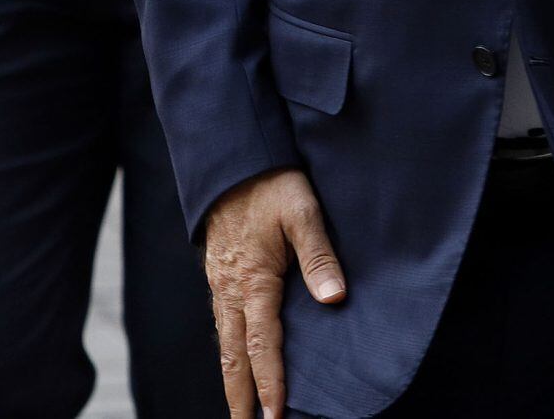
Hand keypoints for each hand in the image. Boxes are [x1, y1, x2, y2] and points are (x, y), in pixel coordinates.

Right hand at [203, 167, 347, 418]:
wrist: (232, 160)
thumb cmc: (271, 184)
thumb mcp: (302, 211)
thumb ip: (319, 255)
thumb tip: (335, 297)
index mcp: (254, 280)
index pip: (263, 344)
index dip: (270, 382)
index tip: (274, 414)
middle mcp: (232, 290)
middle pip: (234, 356)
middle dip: (241, 396)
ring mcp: (221, 284)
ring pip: (224, 343)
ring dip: (231, 379)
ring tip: (239, 409)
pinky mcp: (218, 276)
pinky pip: (220, 325)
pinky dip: (227, 353)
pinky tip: (234, 361)